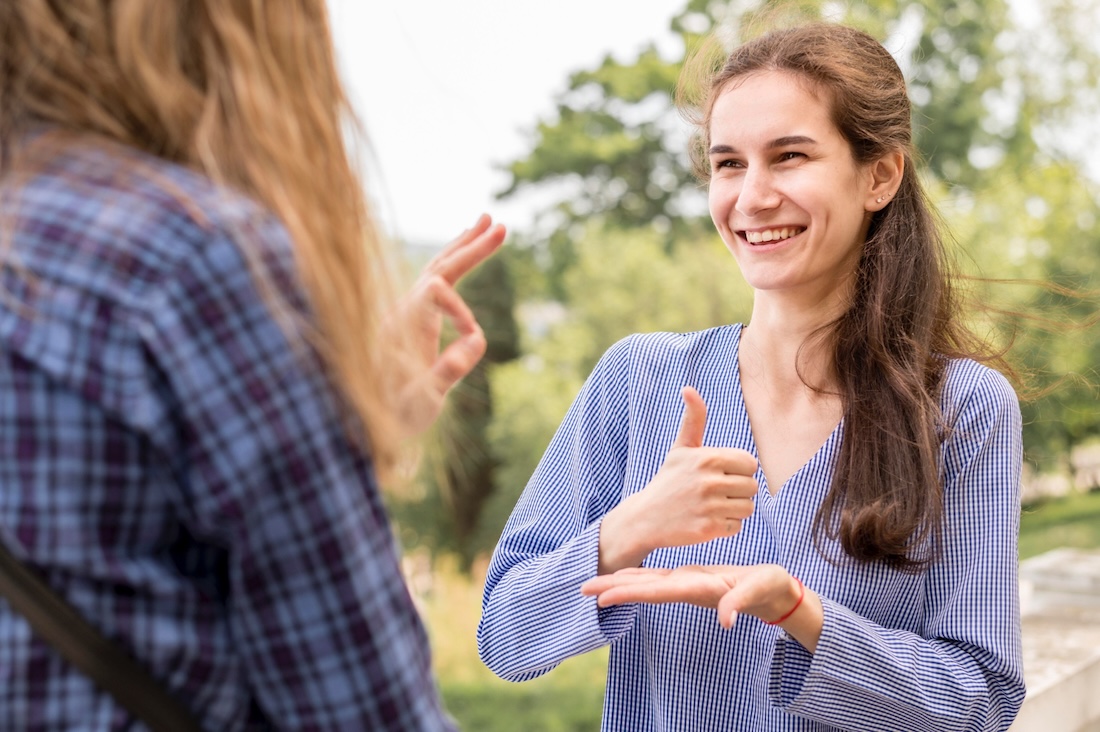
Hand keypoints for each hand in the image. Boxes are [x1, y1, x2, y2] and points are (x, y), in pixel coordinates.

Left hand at [389, 214, 505, 435]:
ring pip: (436, 268)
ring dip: (462, 247)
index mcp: (403, 325)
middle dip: (470, 247)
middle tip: (499, 225)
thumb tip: (476, 340)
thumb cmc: (396, 415)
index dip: (461, 310)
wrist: (369, 422)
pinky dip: (452, 262)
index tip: (472, 342)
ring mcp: (406, 313)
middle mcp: (402, 312)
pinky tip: (462, 253)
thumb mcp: (422, 402)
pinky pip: (434, 281)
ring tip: (485, 222)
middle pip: (438, 267)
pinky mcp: (412, 320)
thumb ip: (446, 372)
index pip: (436, 291)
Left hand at [580, 563, 802, 629]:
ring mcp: (687, 583)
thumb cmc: (768, 588)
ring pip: (647, 583)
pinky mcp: (691, 578)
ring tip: (593, 583)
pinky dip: (638, 575)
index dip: (628, 593)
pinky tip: (624, 574)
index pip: (656, 592)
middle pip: (644, 589)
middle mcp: (686, 587)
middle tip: (581, 588)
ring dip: (620, 583)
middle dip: (613, 588)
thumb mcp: (757, 592)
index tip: (601, 598)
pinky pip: (658, 576)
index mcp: (697, 589)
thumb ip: (741, 603)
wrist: (775, 591)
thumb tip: (724, 621)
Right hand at [597, 387, 757, 572]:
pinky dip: (725, 527)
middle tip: (715, 493)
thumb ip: (693, 419)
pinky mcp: (709, 529)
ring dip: (733, 510)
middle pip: (752, 487)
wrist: (646, 518)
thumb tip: (688, 388)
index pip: (750, 463)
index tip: (720, 475)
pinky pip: (737, 526)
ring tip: (712, 507)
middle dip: (737, 491)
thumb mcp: (681, 448)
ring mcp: (709, 506)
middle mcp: (709, 481)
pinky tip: (707, 521)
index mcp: (708, 458)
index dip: (738, 470)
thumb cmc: (668, 480)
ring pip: (747, 508)